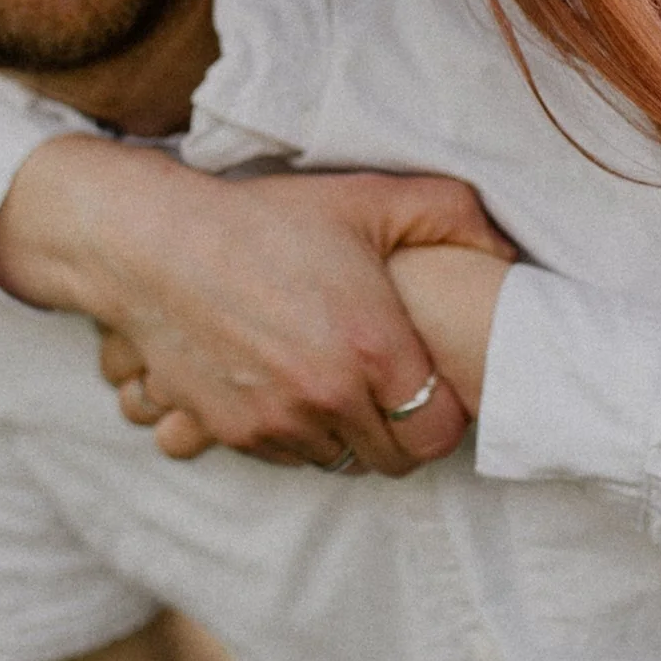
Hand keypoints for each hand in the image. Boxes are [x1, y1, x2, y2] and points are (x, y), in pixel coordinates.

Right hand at [0, 142, 512, 477]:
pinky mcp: (233, 433)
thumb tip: (509, 255)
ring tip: (340, 383)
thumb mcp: (366, 199)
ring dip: (348, 433)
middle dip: (401, 432)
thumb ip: (452, 217)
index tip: (433, 386)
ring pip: (340, 461)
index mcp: (374, 349)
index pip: (440, 432)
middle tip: (394, 390)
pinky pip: (287, 456)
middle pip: (395, 460)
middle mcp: (329, 398)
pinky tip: (293, 385)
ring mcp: (277, 422)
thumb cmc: (263, 218)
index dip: (445, 414)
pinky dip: (298, 434)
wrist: (151, 245)